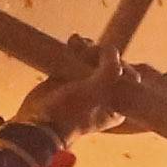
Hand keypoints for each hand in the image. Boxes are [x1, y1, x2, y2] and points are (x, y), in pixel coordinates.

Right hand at [12, 43, 129, 139]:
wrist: (38, 124)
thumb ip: (109, 70)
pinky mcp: (68, 79)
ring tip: (78, 43)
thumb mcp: (95, 93)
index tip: (105, 57)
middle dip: (100, 53)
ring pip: (94, 60)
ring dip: (88, 47)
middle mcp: (104, 95)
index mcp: (118, 105)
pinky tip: (73, 41)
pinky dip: (76, 48)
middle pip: (110, 65)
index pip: (128, 77)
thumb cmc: (71, 114)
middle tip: (89, 49)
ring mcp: (85, 87)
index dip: (119, 62)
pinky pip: (77, 59)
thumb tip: (112, 49)